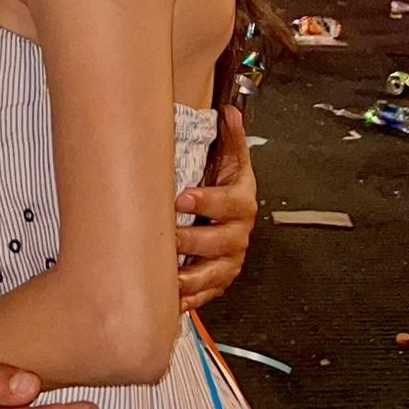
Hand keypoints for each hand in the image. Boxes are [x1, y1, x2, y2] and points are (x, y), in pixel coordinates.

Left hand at [174, 105, 256, 311]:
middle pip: (220, 242)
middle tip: (169, 235)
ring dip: (190, 275)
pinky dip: (190, 297)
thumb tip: (230, 111)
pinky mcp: (217, 279)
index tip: (182, 197)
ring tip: (168, 272)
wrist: (230, 214)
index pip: (228, 203)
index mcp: (240, 202)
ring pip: (213, 273)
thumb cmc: (225, 184)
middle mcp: (237, 234)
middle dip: (194, 241)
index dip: (206, 201)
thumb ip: (230, 138)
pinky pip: (206, 292)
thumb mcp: (231, 160)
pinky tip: (171, 297)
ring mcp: (228, 260)